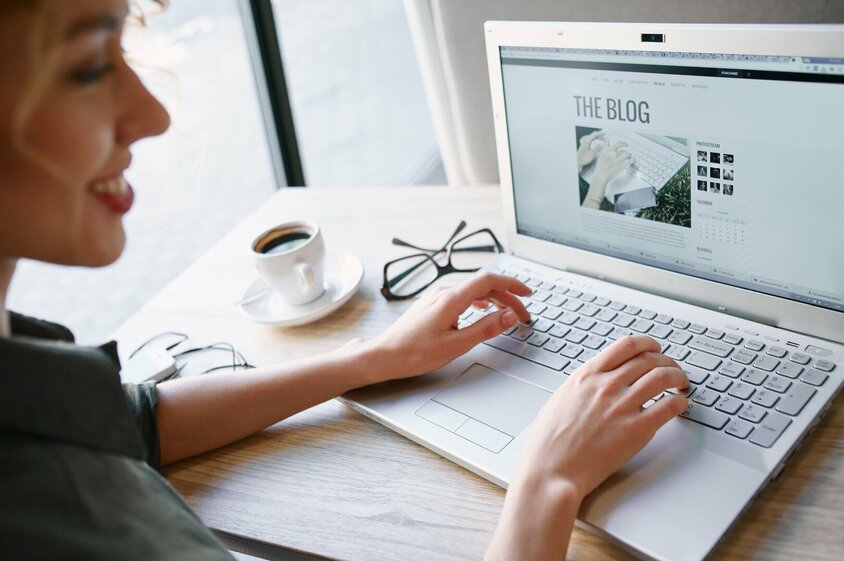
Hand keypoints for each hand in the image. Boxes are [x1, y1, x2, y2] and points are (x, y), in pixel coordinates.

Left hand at [367, 272, 531, 382]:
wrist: (384, 355)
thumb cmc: (414, 352)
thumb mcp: (456, 344)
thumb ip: (485, 328)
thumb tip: (508, 316)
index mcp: (451, 298)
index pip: (489, 281)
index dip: (512, 285)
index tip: (528, 293)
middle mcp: (444, 292)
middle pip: (483, 285)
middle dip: (507, 298)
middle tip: (523, 315)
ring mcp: (437, 296)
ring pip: (473, 291)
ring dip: (494, 300)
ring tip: (507, 314)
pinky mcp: (433, 304)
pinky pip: (462, 296)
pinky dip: (479, 302)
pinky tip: (482, 310)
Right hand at [513, 335, 687, 500]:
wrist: (551, 469)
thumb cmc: (550, 440)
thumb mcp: (561, 398)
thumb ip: (584, 385)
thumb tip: (597, 381)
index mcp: (588, 375)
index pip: (627, 345)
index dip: (648, 344)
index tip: (654, 349)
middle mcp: (606, 385)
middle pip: (649, 359)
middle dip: (667, 361)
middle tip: (672, 369)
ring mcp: (622, 406)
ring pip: (664, 376)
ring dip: (678, 376)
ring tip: (681, 383)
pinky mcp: (636, 429)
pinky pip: (670, 406)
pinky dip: (681, 402)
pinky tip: (680, 405)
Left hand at [576, 130, 605, 169]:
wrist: (577, 161)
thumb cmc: (584, 158)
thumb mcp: (592, 154)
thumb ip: (597, 148)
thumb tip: (603, 143)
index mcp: (587, 141)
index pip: (595, 134)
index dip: (601, 133)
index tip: (605, 133)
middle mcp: (585, 140)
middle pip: (593, 134)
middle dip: (599, 134)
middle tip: (604, 136)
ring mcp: (584, 142)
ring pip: (591, 136)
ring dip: (596, 136)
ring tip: (601, 138)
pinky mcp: (583, 144)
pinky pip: (589, 138)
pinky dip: (593, 138)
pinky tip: (595, 140)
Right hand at [582, 140, 633, 208]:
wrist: (601, 176)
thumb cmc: (600, 168)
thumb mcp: (600, 155)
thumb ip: (604, 147)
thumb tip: (606, 140)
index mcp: (607, 150)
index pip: (616, 143)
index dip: (622, 143)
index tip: (624, 144)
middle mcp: (612, 153)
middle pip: (622, 147)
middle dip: (626, 146)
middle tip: (627, 146)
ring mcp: (617, 159)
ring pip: (627, 154)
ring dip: (629, 155)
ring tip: (629, 156)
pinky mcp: (621, 165)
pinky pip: (630, 160)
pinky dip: (633, 160)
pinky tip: (634, 160)